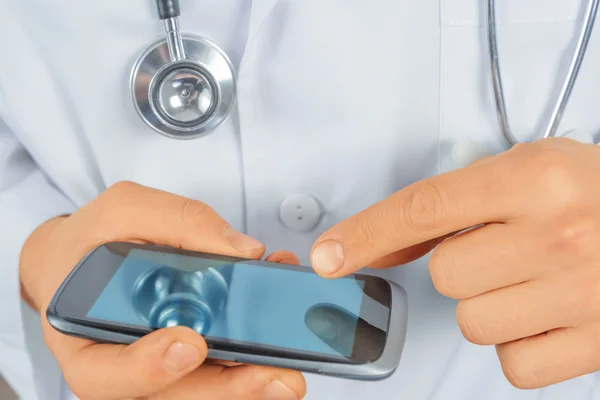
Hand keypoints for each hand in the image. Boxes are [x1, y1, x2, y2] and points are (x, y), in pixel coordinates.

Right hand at [20, 181, 305, 399]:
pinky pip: (218, 371)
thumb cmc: (95, 238)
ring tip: (291, 364)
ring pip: (201, 390)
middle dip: (226, 388)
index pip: (104, 374)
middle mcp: (118, 364)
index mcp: (82, 335)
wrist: (83, 258)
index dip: (148, 368)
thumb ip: (178, 221)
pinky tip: (281, 330)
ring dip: (249, 381)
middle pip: (169, 395)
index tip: (190, 344)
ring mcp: (154, 368)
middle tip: (277, 376)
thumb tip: (243, 251)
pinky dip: (253, 357)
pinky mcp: (185, 362)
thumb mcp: (124, 210)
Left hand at [310, 138, 599, 388]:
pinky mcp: (596, 343)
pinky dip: (521, 342)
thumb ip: (452, 204)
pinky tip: (548, 311)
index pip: (423, 209)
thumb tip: (378, 242)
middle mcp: (559, 234)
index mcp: (536, 178)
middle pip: (447, 276)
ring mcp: (581, 293)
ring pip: (473, 322)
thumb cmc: (595, 194)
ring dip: (492, 304)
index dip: (365, 234)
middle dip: (465, 265)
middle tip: (505, 250)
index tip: (329, 257)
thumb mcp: (525, 171)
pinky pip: (513, 363)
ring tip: (532, 279)